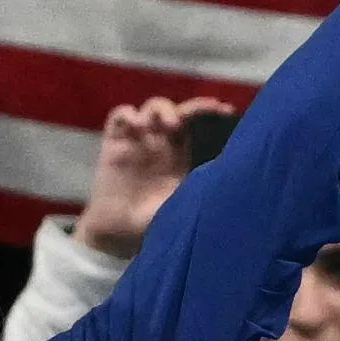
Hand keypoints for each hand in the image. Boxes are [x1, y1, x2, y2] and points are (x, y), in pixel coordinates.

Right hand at [77, 95, 230, 257]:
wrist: (117, 232)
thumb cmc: (151, 221)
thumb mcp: (182, 203)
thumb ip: (198, 187)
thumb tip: (225, 173)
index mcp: (180, 155)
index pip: (196, 125)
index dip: (209, 112)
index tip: (225, 109)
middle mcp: (160, 142)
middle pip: (177, 111)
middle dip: (187, 108)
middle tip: (180, 123)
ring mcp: (137, 139)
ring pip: (151, 108)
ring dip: (159, 110)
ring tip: (159, 124)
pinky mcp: (114, 142)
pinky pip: (119, 116)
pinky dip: (127, 113)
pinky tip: (135, 123)